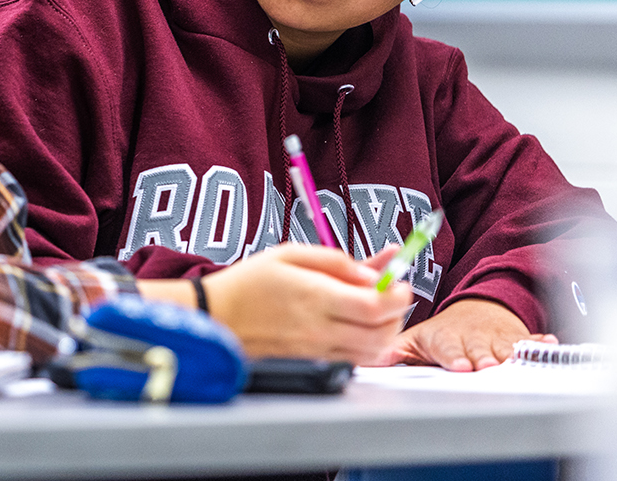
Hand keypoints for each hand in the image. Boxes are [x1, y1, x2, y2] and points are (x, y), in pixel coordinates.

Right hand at [141, 245, 412, 362]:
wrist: (217, 316)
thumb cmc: (249, 282)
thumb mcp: (290, 254)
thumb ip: (335, 261)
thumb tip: (371, 272)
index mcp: (315, 297)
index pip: (376, 307)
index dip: (398, 295)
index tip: (400, 282)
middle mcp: (320, 329)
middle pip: (382, 332)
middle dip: (397, 313)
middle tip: (393, 294)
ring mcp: (317, 349)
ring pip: (372, 351)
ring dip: (386, 331)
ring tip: (376, 310)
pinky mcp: (313, 361)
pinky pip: (355, 359)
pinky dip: (368, 346)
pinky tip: (358, 327)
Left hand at [377, 297, 556, 371]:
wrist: (475, 310)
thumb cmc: (442, 332)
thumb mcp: (417, 338)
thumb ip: (396, 350)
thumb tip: (369, 360)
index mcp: (445, 339)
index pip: (449, 349)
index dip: (455, 357)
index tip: (460, 366)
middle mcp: (471, 339)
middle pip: (478, 352)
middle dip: (483, 359)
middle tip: (486, 366)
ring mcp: (495, 339)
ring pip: (504, 348)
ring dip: (509, 354)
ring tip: (516, 359)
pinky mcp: (515, 338)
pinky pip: (529, 340)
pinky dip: (539, 343)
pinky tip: (548, 343)